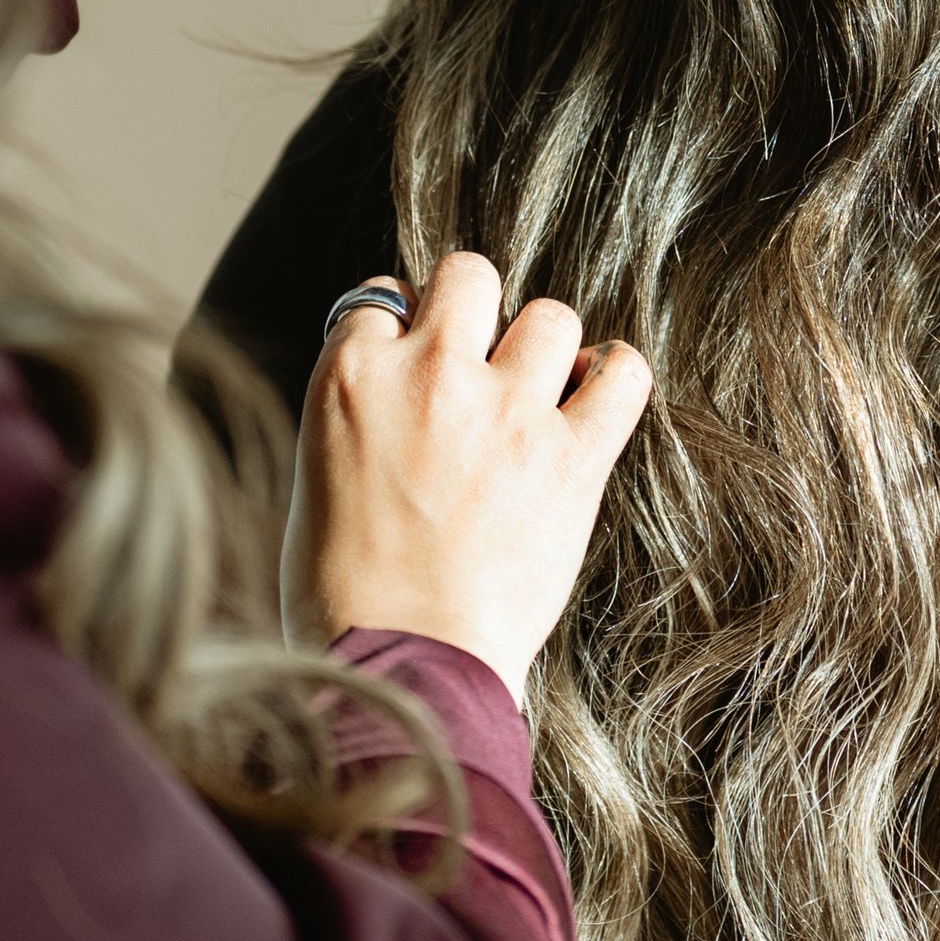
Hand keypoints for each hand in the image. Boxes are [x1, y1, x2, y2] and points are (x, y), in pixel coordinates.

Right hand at [280, 255, 653, 705]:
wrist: (399, 664)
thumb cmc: (343, 596)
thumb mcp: (316, 477)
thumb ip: (362, 414)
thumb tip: (398, 398)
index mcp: (349, 378)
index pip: (384, 298)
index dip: (406, 330)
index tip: (415, 364)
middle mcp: (429, 374)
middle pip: (470, 276)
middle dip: (476, 313)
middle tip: (478, 367)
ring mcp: (505, 410)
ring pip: (550, 315)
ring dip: (546, 349)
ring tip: (538, 394)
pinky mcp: (570, 456)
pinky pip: (622, 373)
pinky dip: (615, 377)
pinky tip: (595, 400)